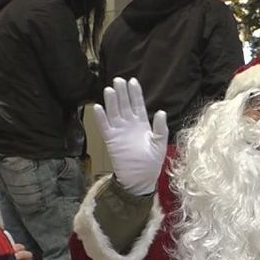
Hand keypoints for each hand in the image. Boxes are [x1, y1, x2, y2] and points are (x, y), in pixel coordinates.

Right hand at [91, 77, 168, 194]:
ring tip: (109, 89)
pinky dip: (101, 118)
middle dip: (122, 93)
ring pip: (114, 113)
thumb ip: (160, 128)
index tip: (132, 81)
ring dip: (111, 102)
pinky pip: (105, 127)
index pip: (138, 105)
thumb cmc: (151, 163)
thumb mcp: (160, 144)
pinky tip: (98, 107)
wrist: (140, 179)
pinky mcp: (111, 140)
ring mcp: (119, 131)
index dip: (135, 93)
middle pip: (124, 105)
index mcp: (142, 124)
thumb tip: (161, 112)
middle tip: (118, 80)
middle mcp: (129, 125)